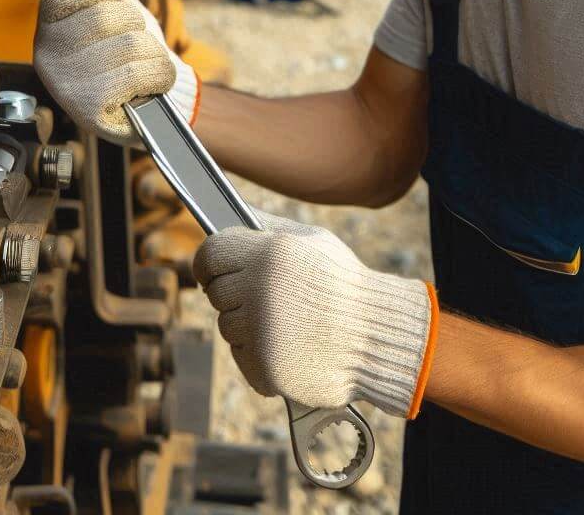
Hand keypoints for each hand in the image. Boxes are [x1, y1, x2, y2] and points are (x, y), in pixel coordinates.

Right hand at [33, 0, 198, 143]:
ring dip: (153, 56)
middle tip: (133, 51)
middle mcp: (46, 50)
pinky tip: (147, 87)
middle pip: (112, 16)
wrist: (147, 99)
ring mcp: (63, 83)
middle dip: (140, 31)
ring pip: (132, 45)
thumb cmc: (128, 49)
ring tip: (140, 70)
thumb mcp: (118, 5)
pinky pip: (139, 74)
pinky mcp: (86, 109)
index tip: (115, 25)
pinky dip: (159, 77)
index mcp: (50, 17)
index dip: (118, 4)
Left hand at [194, 210, 435, 416]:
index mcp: (270, 253)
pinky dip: (259, 356)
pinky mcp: (266, 368)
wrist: (377, 336)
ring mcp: (262, 332)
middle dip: (235, 295)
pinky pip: (242, 359)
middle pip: (216, 293)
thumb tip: (229, 215)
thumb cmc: (343, 283)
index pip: (210, 254)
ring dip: (248, 326)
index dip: (205, 263)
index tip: (207, 272)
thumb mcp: (312, 240)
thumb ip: (267, 228)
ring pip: (228, 327)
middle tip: (269, 298)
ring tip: (287, 322)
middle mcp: (260, 291)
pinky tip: (289, 347)